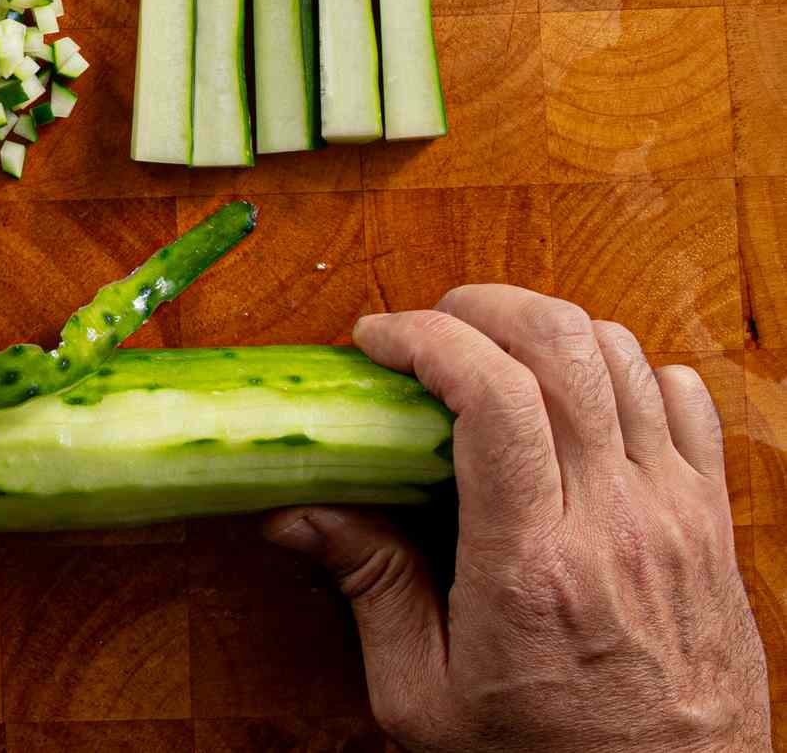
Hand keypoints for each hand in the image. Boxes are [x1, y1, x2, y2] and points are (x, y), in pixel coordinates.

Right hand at [264, 285, 769, 752]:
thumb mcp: (423, 697)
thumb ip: (368, 588)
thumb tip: (295, 513)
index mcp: (530, 565)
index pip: (492, 396)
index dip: (425, 338)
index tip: (377, 340)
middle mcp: (613, 522)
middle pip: (562, 346)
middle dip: (481, 307)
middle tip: (430, 328)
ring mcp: (673, 514)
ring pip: (622, 355)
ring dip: (546, 332)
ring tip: (495, 357)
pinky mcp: (709, 521)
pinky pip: (686, 397)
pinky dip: (629, 368)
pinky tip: (582, 398)